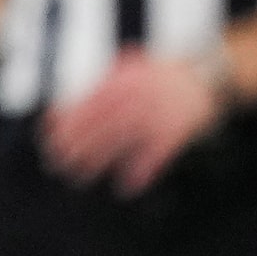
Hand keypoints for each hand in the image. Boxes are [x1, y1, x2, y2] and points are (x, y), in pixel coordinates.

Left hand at [40, 48, 222, 195]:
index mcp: (124, 80)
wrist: (208, 76)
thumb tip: (70, 102)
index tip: (48, 132)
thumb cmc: (164, 76)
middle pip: (102, 122)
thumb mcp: (132, 69)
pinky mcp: (177, 131)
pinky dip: (141, 171)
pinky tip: (126, 186)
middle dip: (77, 142)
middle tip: (56, 160)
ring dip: (99, 159)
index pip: (88, 100)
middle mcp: (138, 96)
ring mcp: (158, 114)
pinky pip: (156, 154)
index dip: (67, 118)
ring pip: (123, 140)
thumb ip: (104, 82)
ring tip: (79, 176)